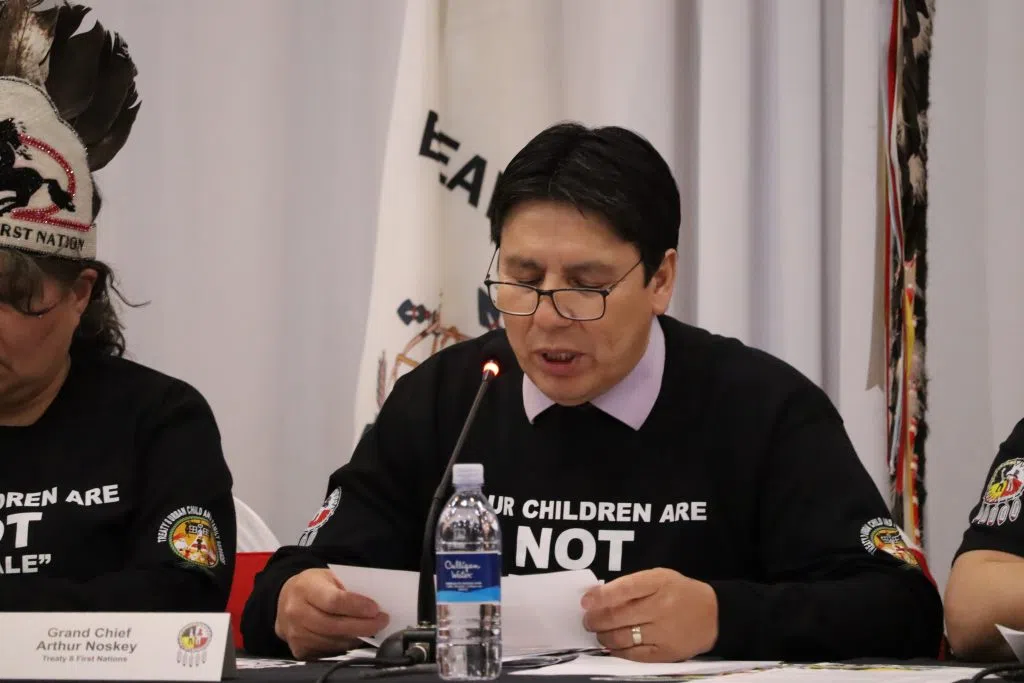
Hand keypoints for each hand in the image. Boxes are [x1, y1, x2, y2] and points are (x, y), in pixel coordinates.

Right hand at [275, 568, 388, 658]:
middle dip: (363, 625)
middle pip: (334, 625)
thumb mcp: (328, 576)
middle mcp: (296, 612)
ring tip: (370, 628)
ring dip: (356, 637)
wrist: (286, 600)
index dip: (356, 606)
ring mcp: (295, 633)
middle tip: (381, 621)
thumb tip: (372, 603)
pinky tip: (353, 636)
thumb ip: (347, 587)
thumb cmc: (311, 586)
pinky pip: (327, 652)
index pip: (333, 601)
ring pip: (333, 641)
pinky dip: (344, 646)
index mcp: (305, 588)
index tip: (375, 609)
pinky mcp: (299, 649)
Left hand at [581, 567, 717, 661]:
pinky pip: (634, 654)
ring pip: (622, 637)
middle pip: (618, 616)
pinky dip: (618, 651)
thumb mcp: (659, 578)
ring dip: (603, 636)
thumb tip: (598, 596)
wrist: (714, 615)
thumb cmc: (680, 592)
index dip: (600, 596)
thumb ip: (632, 585)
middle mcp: (661, 607)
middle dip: (596, 620)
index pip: (624, 589)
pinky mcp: (666, 653)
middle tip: (587, 621)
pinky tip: (612, 646)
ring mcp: (664, 632)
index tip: (585, 602)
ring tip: (599, 633)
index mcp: (659, 583)